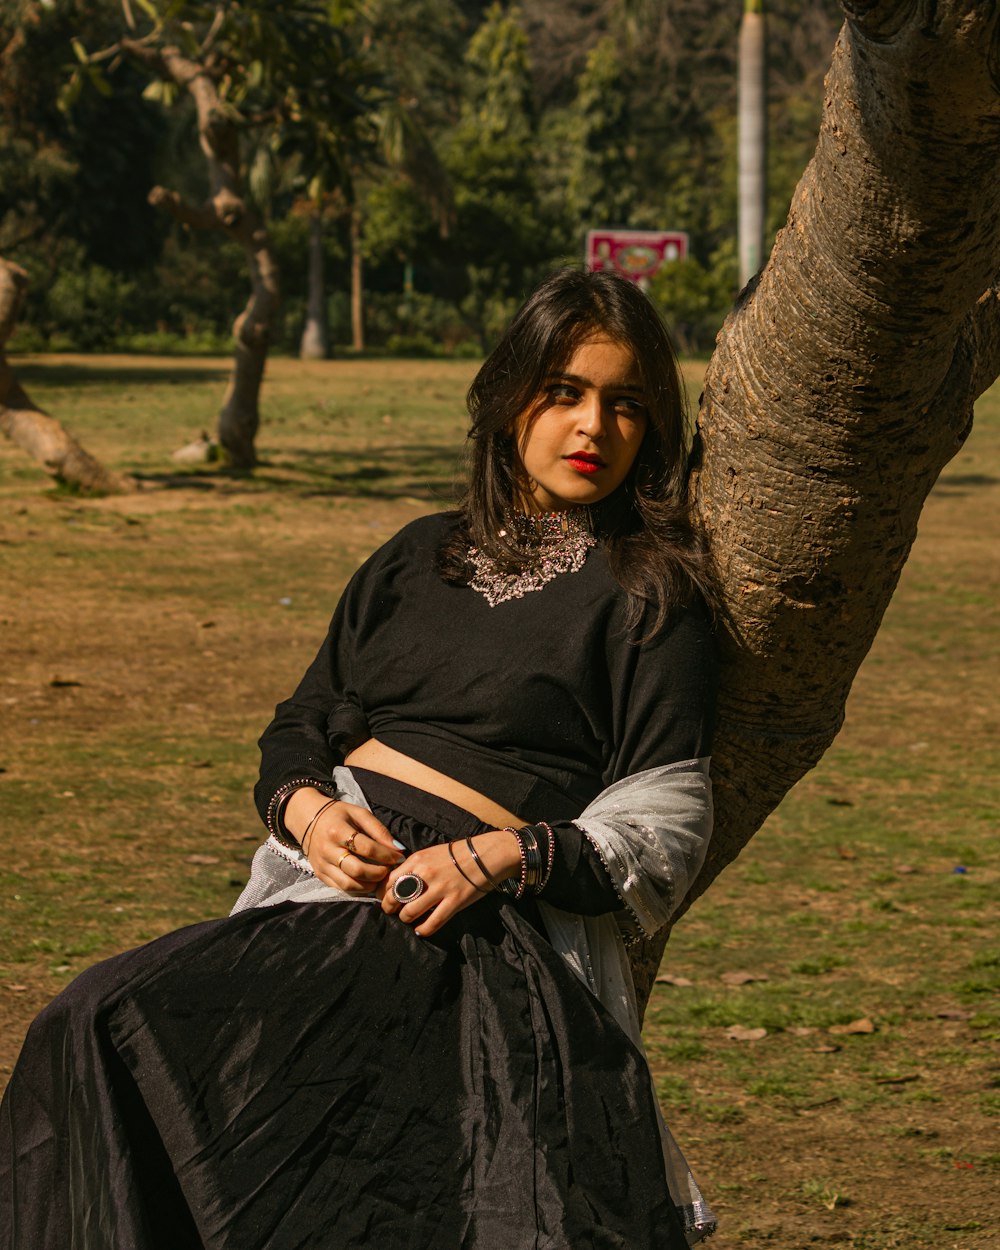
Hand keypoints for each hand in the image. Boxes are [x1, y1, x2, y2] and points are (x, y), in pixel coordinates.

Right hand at [285, 788, 403, 891]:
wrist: (307, 819)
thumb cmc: (338, 815)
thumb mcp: (358, 813)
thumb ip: (378, 829)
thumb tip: (397, 848)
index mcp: (337, 831)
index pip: (366, 847)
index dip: (386, 855)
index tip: (399, 857)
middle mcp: (327, 850)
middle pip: (357, 870)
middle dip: (379, 873)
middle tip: (390, 869)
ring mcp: (322, 865)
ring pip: (349, 884)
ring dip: (370, 885)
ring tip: (380, 877)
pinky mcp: (320, 875)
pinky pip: (341, 889)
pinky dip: (358, 889)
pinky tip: (368, 882)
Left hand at [381, 829, 519, 937]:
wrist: (488, 854)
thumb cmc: (459, 853)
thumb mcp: (432, 853)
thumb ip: (415, 866)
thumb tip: (397, 882)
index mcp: (417, 859)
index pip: (389, 880)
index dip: (384, 893)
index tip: (387, 898)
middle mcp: (425, 873)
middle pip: (394, 898)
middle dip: (390, 908)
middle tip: (394, 912)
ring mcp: (440, 888)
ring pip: (410, 913)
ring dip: (406, 919)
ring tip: (410, 919)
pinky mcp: (454, 902)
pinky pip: (432, 922)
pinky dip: (423, 929)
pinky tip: (422, 929)